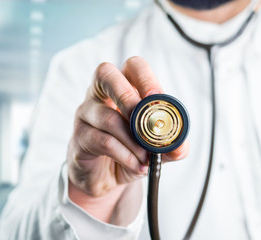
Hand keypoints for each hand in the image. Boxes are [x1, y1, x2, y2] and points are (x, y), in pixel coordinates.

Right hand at [67, 56, 188, 221]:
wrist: (106, 178)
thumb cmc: (130, 152)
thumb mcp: (155, 148)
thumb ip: (170, 145)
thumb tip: (181, 146)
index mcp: (122, 88)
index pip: (132, 66)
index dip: (145, 77)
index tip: (158, 97)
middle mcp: (100, 95)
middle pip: (106, 74)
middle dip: (128, 95)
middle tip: (146, 121)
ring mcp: (86, 114)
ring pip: (108, 117)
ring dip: (133, 140)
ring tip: (147, 157)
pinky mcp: (79, 138)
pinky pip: (103, 141)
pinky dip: (125, 155)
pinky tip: (136, 165)